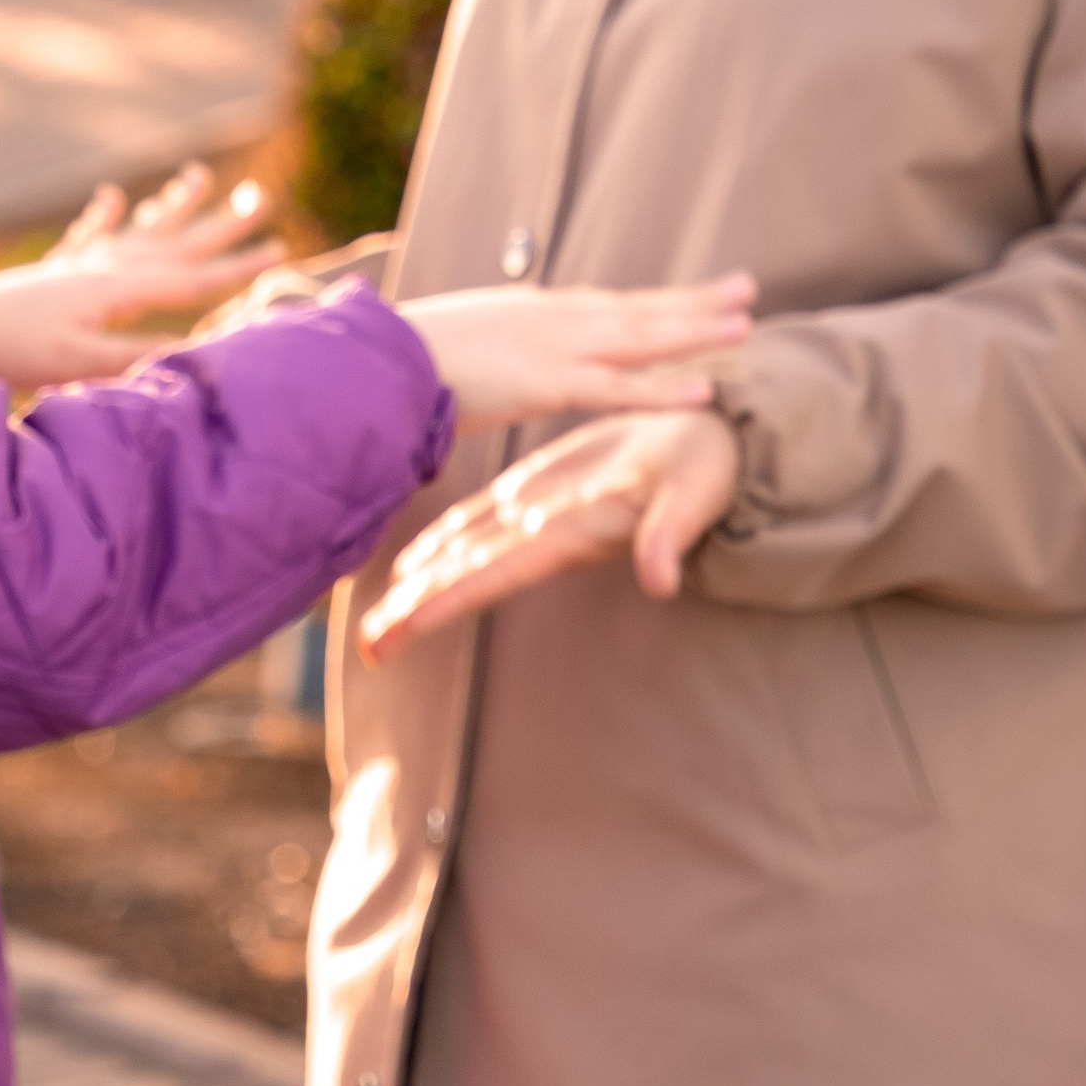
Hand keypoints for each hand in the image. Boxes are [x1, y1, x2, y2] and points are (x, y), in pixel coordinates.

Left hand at [0, 163, 286, 387]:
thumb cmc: (16, 351)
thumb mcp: (81, 362)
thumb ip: (138, 355)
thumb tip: (197, 350)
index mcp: (119, 289)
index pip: (193, 278)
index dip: (239, 267)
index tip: (281, 251)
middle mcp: (106, 267)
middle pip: (176, 241)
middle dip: (222, 222)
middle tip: (261, 197)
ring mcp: (80, 265)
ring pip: (140, 229)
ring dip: (172, 205)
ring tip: (197, 177)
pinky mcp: (55, 272)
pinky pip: (88, 237)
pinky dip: (102, 217)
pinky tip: (109, 197)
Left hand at [360, 408, 742, 659]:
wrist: (718, 438)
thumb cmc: (709, 469)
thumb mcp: (691, 496)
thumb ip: (671, 534)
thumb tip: (661, 579)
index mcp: (567, 536)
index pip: (492, 575)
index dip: (445, 603)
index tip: (400, 633)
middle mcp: (544, 534)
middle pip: (467, 576)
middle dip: (417, 611)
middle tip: (368, 647)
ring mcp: (540, 515)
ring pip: (466, 553)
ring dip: (422, 584)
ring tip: (378, 622)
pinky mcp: (543, 488)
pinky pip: (481, 521)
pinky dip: (445, 541)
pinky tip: (415, 558)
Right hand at [400, 274, 754, 427]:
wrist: (376, 360)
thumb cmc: (402, 358)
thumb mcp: (458, 346)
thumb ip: (487, 354)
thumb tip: (489, 368)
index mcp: (531, 311)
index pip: (606, 305)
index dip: (652, 301)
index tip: (689, 295)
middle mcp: (552, 318)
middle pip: (637, 308)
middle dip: (693, 301)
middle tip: (746, 288)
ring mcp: (555, 346)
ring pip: (641, 338)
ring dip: (696, 331)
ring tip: (746, 324)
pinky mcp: (548, 381)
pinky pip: (620, 388)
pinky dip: (664, 389)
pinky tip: (707, 390)